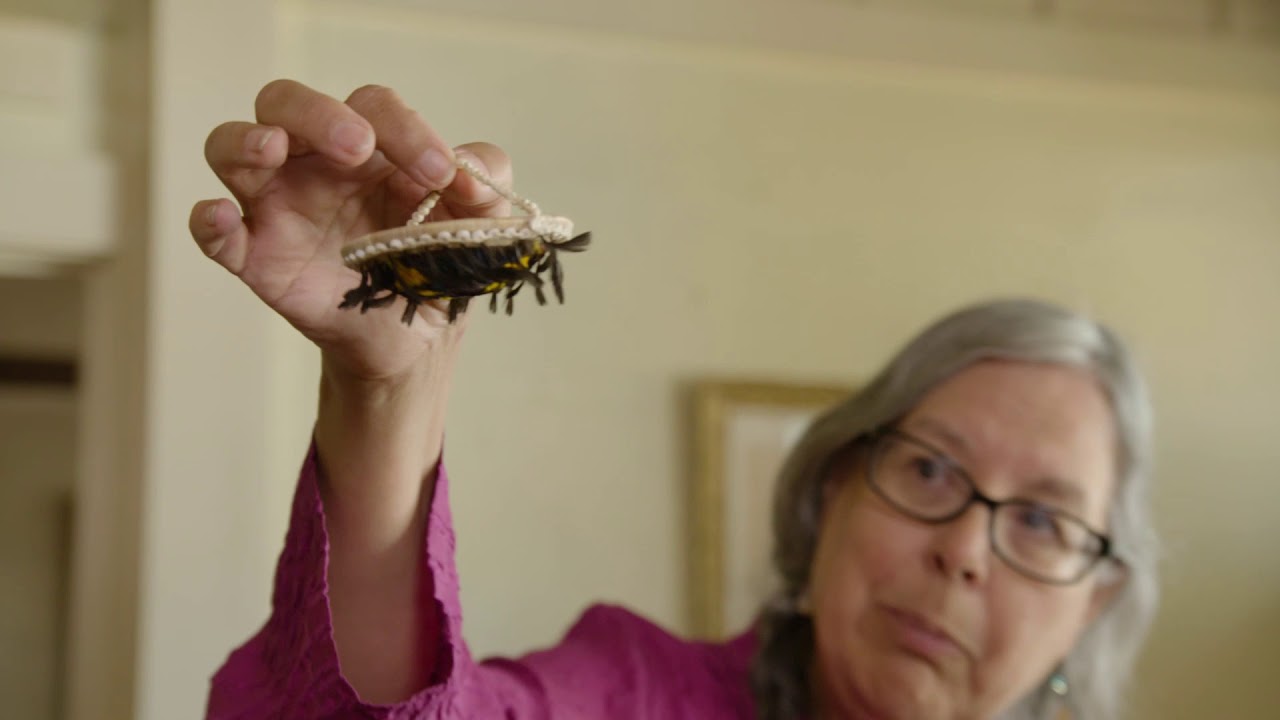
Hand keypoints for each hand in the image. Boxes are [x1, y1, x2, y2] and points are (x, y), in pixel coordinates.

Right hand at [189, 79, 511, 381]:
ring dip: (246, 140)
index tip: (439, 172)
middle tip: (358, 148)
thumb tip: (468, 173)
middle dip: (317, 114)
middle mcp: (314, 164)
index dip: (403, 127)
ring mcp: (278, 207)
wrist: (416, 340)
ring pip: (232, 148)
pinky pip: (214, 233)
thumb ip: (487, 181)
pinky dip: (208, 222)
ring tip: (273, 149)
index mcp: (369, 146)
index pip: (370, 107)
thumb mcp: (480, 220)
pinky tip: (222, 219)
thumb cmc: (436, 262)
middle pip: (285, 104)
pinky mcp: (256, 257)